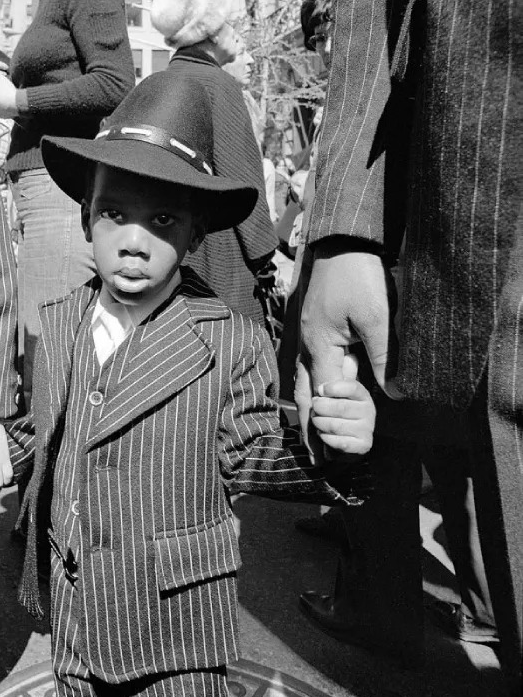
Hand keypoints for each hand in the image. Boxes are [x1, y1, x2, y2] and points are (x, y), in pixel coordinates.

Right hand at [296, 242, 397, 462]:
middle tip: (314, 454)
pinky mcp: (313, 324)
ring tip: (311, 429)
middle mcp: (307, 343)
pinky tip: (319, 389)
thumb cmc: (358, 276)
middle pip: (304, 391)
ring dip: (309, 404)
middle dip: (309, 423)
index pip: (321, 395)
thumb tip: (393, 393)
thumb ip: (383, 357)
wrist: (342, 242)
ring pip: (303, 376)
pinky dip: (313, 382)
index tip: (327, 454)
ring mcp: (307, 332)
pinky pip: (309, 361)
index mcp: (318, 345)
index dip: (325, 425)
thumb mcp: (377, 318)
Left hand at [309, 353, 375, 456]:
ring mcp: (367, 427)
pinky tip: (324, 434)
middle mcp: (368, 409)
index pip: (352, 387)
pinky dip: (327, 439)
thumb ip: (333, 371)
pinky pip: (341, 442)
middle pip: (341, 407)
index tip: (321, 389)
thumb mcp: (329, 387)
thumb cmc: (330, 406)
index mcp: (360, 392)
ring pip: (337, 425)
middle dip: (320, 408)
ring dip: (320, 423)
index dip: (335, 388)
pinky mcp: (363, 444)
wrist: (336, 434)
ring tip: (317, 421)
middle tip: (314, 407)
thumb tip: (348, 357)